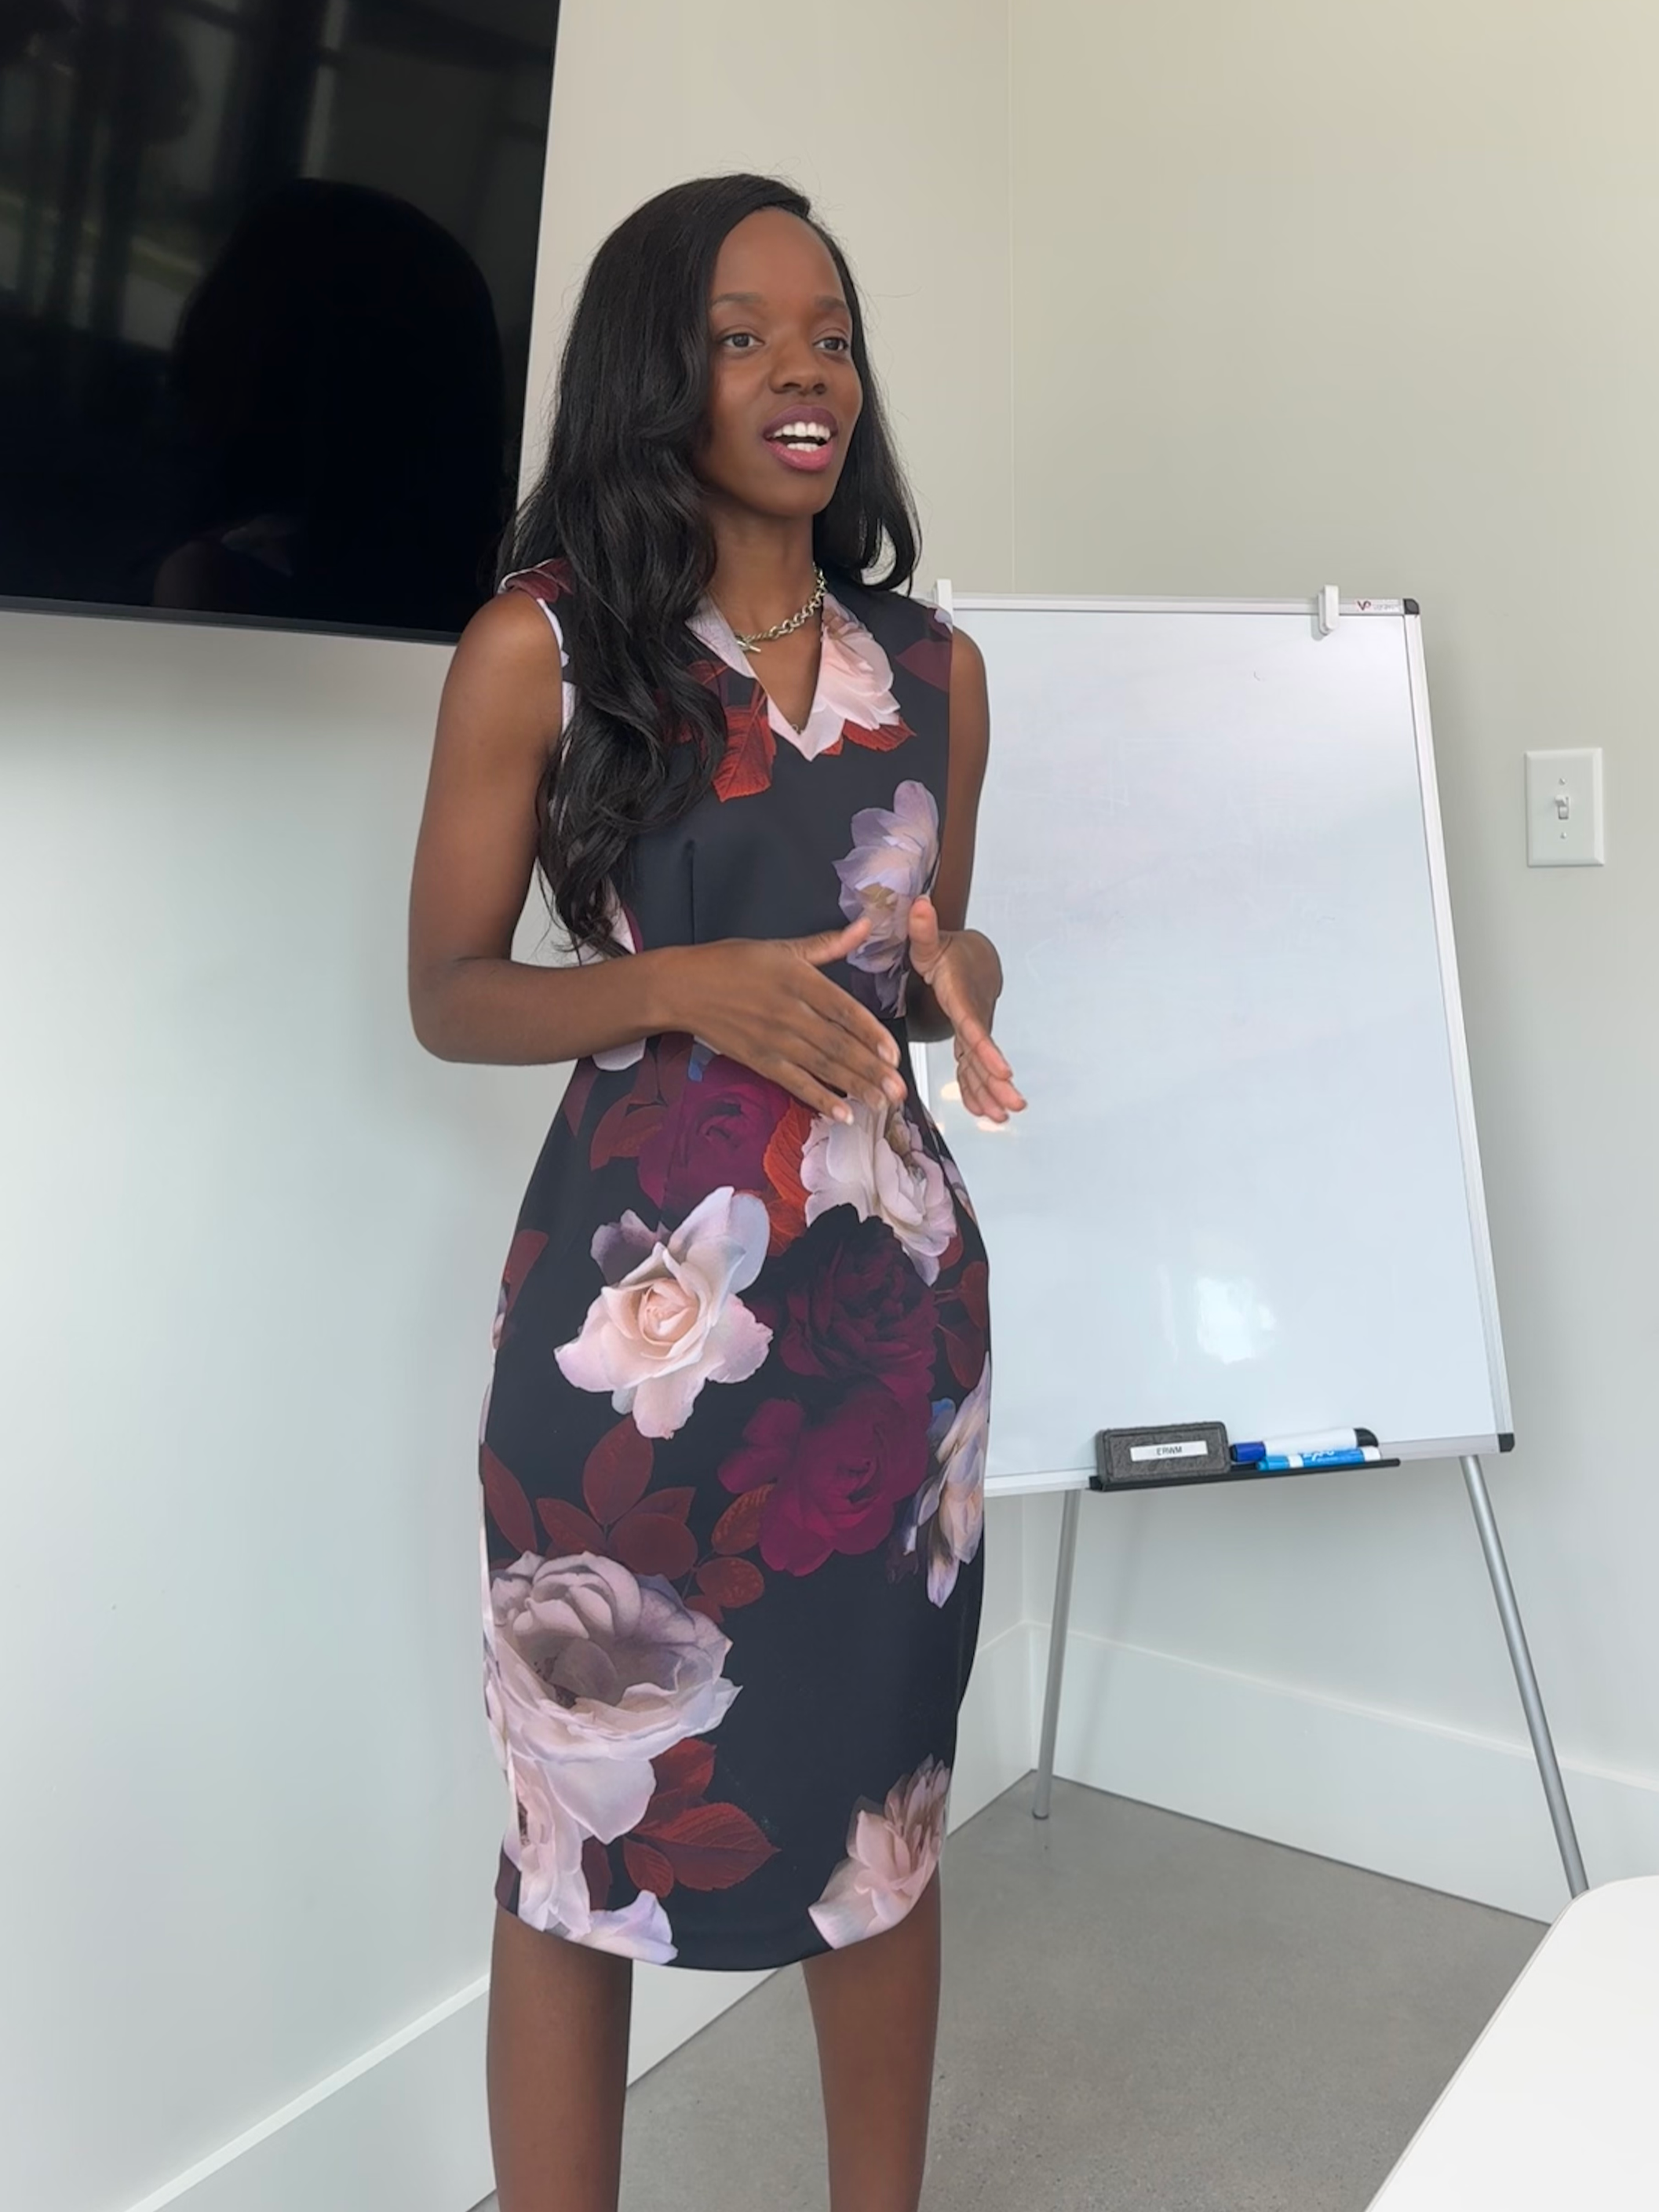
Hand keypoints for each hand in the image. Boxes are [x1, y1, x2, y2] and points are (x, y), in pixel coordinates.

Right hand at [664, 918, 908, 1122]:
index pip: (843, 1010)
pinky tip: (842, 1114)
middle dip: (871, 1071)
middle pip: (838, 1045)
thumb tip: (867, 924)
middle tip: (898, 1091)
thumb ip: (828, 944)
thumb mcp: (782, 947)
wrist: (684, 988)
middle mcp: (790, 1013)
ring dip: (854, 1087)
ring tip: (881, 1104)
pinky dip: (819, 1099)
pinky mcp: (760, 1060)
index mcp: (799, 980)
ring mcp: (774, 1040)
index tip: (894, 1053)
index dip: (871, 1033)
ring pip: (821, 1067)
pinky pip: (795, 1083)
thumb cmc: (733, 963)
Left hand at [906, 895, 1025, 1122]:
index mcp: (961, 997)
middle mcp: (973, 1018)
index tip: (1004, 1070)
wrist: (973, 957)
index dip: (987, 1049)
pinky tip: (984, 1112)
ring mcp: (974, 1031)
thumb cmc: (946, 951)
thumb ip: (923, 928)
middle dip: (999, 1080)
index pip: (975, 1026)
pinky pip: (973, 1067)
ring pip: (982, 1065)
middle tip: (1013, 1104)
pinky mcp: (969, 1040)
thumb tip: (919, 903)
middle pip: (986, 1053)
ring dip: (992, 1091)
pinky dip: (978, 1089)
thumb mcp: (930, 941)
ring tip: (1002, 1116)